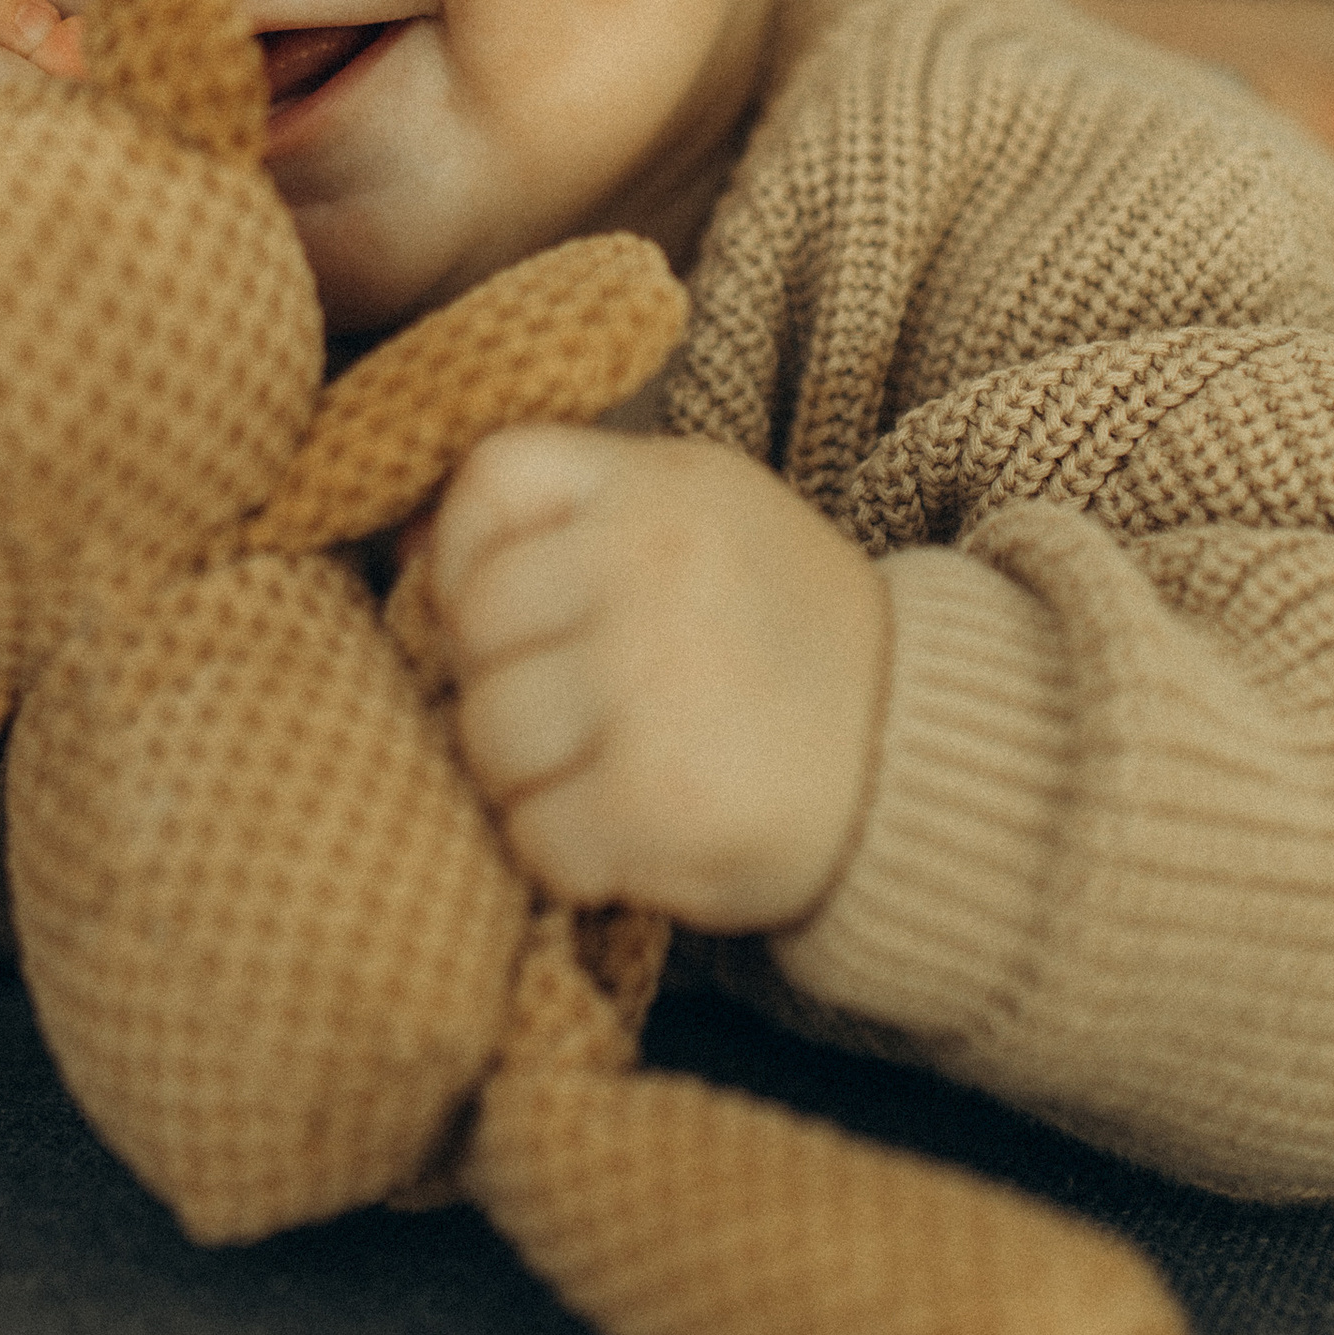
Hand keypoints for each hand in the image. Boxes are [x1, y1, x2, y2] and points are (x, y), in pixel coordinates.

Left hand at [424, 428, 888, 932]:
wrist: (929, 759)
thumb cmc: (788, 643)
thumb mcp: (704, 523)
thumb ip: (574, 520)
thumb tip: (404, 551)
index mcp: (664, 487)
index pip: (490, 479)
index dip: (468, 554)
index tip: (513, 613)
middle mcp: (654, 567)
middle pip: (475, 624)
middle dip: (502, 685)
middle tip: (576, 717)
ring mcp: (654, 683)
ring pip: (486, 736)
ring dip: (529, 779)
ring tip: (609, 776)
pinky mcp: (659, 801)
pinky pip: (534, 837)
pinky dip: (570, 855)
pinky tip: (634, 836)